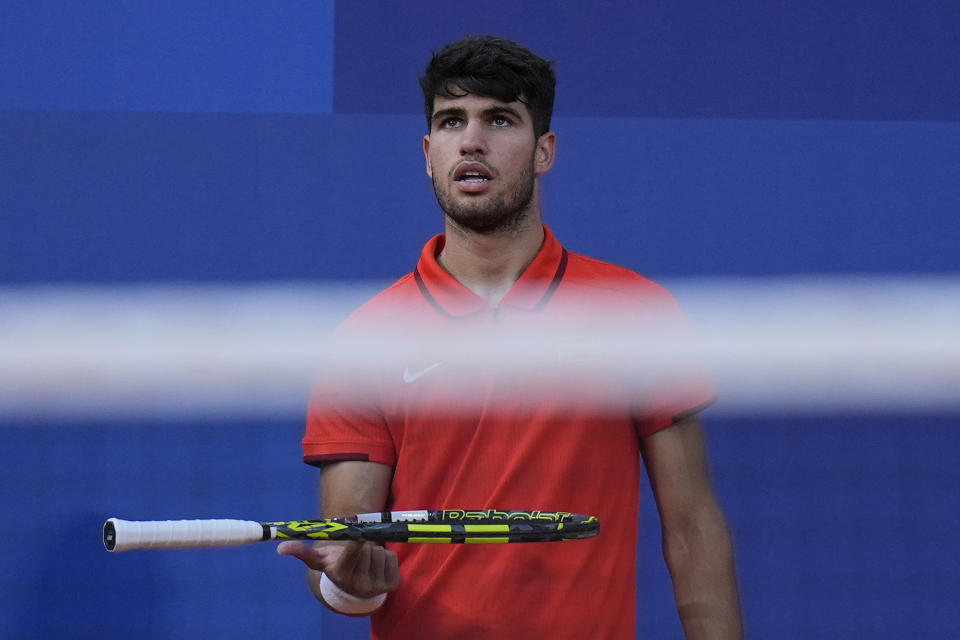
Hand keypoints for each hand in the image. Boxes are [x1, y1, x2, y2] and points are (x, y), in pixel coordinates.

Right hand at [277, 539, 399, 597]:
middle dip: (363, 545)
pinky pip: (392, 557)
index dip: (356, 544)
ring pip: (381, 552)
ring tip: (364, 560)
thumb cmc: (334, 566)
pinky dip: (386, 556)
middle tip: (356, 552)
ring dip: (374, 550)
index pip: (351, 556)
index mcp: (341, 576)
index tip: (359, 534)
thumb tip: (281, 547)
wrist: (354, 586)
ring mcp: (378, 587)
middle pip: (368, 548)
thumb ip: (302, 552)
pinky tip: (376, 565)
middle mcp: (360, 585)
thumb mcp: (319, 560)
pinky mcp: (392, 584)